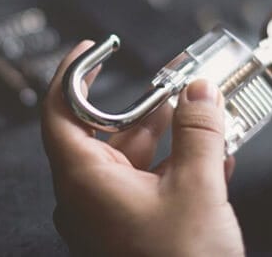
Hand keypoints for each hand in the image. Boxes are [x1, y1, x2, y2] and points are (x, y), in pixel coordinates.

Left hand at [41, 42, 243, 256]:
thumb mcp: (197, 190)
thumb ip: (199, 132)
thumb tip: (202, 91)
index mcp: (86, 182)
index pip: (59, 112)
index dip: (74, 74)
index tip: (94, 48)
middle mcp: (92, 194)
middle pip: (111, 130)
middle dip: (149, 105)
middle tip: (178, 82)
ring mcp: (114, 211)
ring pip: (138, 155)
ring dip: (173, 133)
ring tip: (205, 115)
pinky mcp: (137, 222)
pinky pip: (153, 178)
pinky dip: (179, 161)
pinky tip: (212, 153)